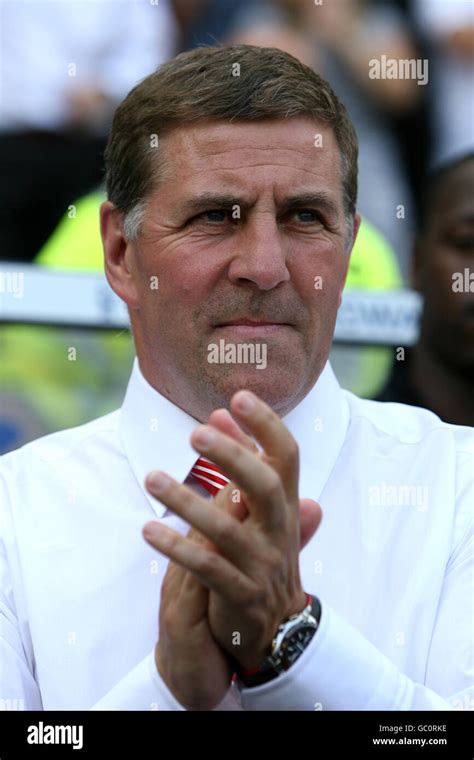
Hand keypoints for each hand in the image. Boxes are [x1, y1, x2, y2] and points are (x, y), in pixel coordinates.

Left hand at [144, 390, 321, 671]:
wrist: (278, 626)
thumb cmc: (263, 552)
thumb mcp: (261, 508)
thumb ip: (242, 459)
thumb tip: (218, 412)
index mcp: (286, 504)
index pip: (287, 456)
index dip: (267, 425)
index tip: (238, 396)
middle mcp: (279, 529)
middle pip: (265, 486)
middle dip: (233, 457)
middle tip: (195, 432)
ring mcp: (262, 564)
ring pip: (227, 530)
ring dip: (188, 502)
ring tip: (151, 479)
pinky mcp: (241, 595)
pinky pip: (208, 569)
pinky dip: (178, 548)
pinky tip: (148, 531)